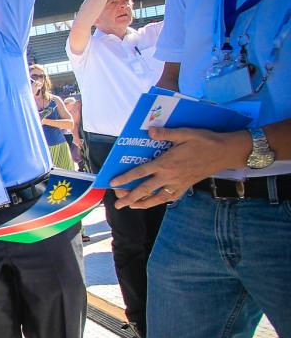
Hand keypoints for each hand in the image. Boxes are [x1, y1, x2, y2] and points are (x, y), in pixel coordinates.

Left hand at [110, 127, 250, 208]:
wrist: (225, 152)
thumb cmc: (204, 141)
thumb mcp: (185, 133)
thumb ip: (166, 133)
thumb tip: (150, 131)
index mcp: (166, 163)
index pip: (140, 172)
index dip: (125, 178)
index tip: (113, 184)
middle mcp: (169, 176)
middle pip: (144, 189)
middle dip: (129, 197)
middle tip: (117, 204)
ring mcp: (177, 184)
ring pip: (155, 198)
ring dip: (141, 203)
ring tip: (130, 206)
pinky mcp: (185, 187)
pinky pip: (169, 198)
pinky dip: (158, 202)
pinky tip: (152, 203)